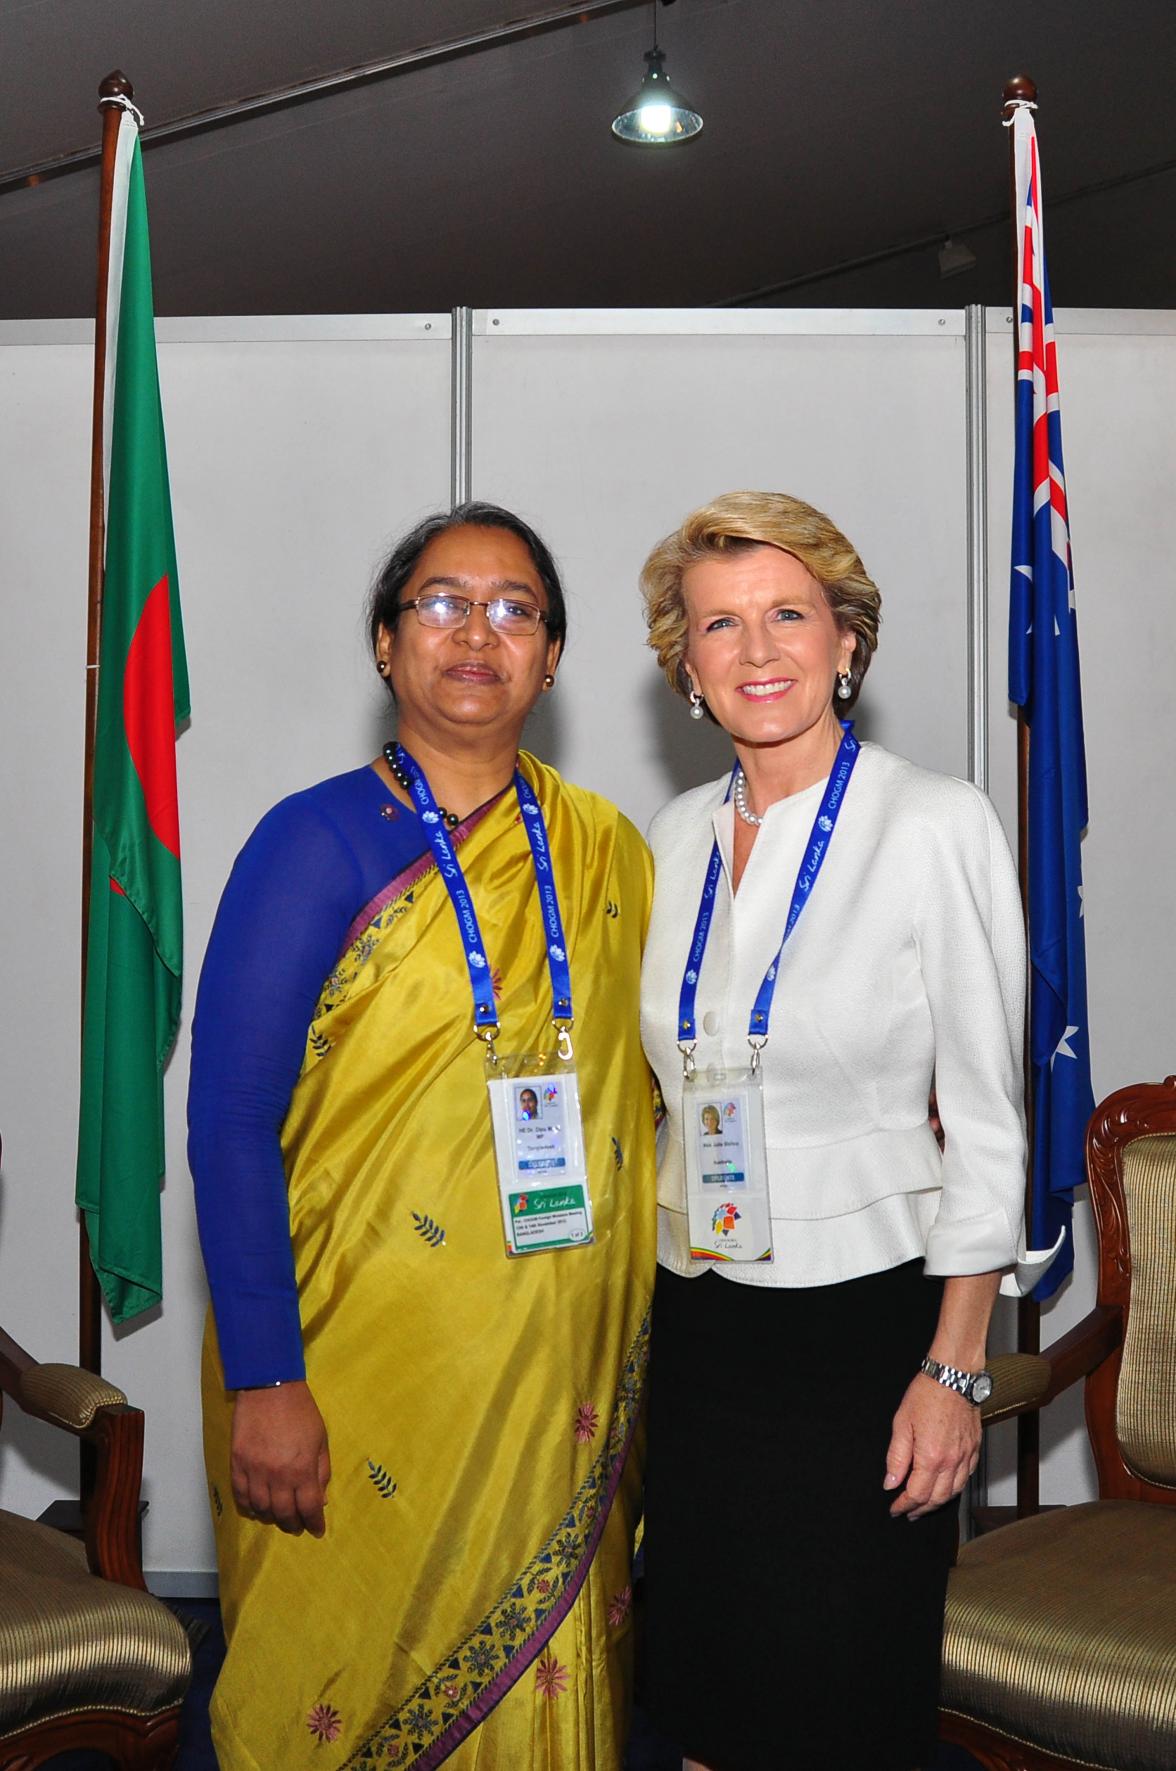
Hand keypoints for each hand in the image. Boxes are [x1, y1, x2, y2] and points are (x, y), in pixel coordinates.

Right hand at [231, 1380, 330, 1536]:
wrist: (270, 1387)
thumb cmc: (301, 1411)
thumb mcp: (321, 1439)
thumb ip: (322, 1470)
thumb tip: (321, 1498)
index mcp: (302, 1469)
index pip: (309, 1507)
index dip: (314, 1522)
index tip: (317, 1530)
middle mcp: (277, 1475)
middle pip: (284, 1513)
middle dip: (293, 1524)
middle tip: (297, 1526)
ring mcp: (255, 1470)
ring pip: (261, 1508)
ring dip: (271, 1518)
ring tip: (278, 1517)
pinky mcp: (237, 1463)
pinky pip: (240, 1495)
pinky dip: (248, 1506)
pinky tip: (256, 1509)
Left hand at [883, 1372, 979, 1520]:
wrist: (954, 1377)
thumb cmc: (927, 1395)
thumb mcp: (901, 1423)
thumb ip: (896, 1457)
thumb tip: (890, 1483)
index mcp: (931, 1457)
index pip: (917, 1494)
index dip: (904, 1505)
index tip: (895, 1509)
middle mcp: (951, 1462)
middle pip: (936, 1499)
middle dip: (920, 1509)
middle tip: (908, 1512)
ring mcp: (966, 1456)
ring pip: (954, 1492)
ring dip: (938, 1502)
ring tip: (924, 1505)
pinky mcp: (974, 1449)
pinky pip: (966, 1478)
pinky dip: (954, 1488)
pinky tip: (945, 1487)